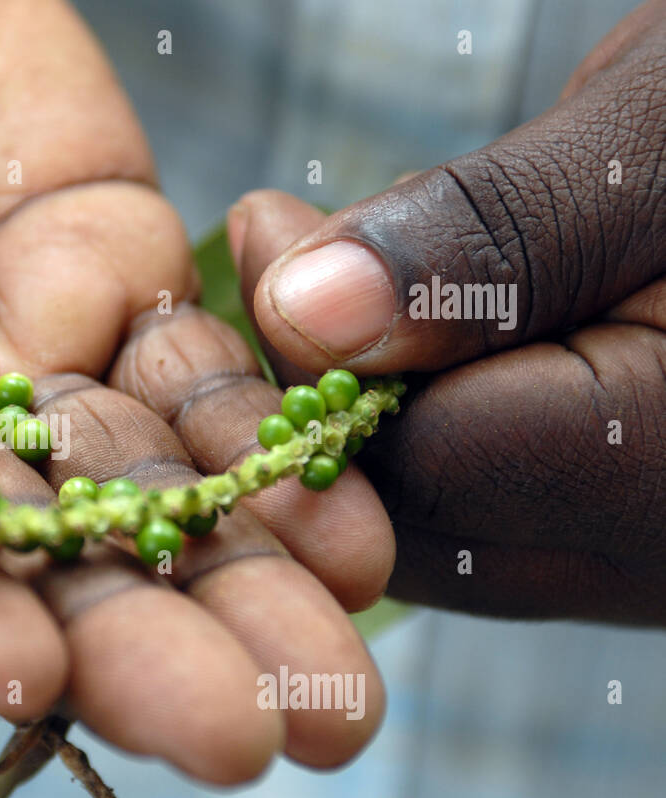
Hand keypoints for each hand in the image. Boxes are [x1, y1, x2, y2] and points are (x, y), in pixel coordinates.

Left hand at [226, 1, 665, 623]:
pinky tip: (409, 318)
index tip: (270, 232)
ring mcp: (654, 553)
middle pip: (427, 522)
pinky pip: (497, 504)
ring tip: (331, 262)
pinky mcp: (633, 522)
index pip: (434, 472)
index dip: (321, 366)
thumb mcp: (655, 142)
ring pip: (451, 523)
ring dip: (370, 401)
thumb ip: (486, 241)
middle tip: (281, 245)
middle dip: (329, 387)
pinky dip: (430, 414)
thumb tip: (305, 313)